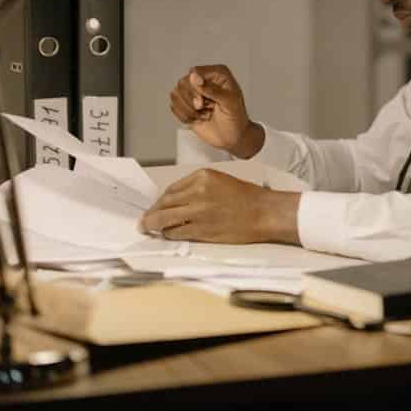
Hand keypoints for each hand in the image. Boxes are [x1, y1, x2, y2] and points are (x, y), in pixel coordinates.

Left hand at [140, 169, 298, 244]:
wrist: (264, 212)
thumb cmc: (248, 197)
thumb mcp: (221, 181)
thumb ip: (198, 187)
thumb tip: (178, 201)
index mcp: (202, 176)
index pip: (172, 188)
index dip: (161, 200)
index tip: (156, 205)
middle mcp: (197, 192)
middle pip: (165, 203)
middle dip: (152, 212)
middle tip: (146, 219)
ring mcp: (198, 211)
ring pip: (165, 218)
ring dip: (154, 224)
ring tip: (148, 228)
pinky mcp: (201, 229)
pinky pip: (176, 232)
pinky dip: (169, 234)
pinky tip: (167, 234)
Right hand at [169, 64, 263, 157]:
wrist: (233, 137)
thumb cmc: (236, 117)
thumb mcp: (230, 101)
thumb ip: (213, 88)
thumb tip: (194, 78)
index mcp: (217, 74)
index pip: (195, 72)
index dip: (195, 87)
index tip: (202, 101)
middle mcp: (204, 80)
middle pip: (183, 83)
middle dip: (192, 100)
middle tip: (205, 109)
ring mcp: (193, 92)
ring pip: (176, 94)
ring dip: (189, 109)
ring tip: (205, 115)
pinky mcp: (186, 105)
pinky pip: (174, 106)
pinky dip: (184, 116)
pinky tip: (198, 119)